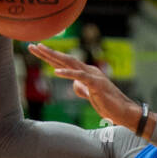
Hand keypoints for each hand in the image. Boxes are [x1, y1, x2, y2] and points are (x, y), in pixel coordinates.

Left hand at [27, 42, 142, 130]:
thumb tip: (73, 85)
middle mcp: (88, 70)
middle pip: (64, 59)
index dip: (50, 57)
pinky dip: (68, 74)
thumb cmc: (109, 105)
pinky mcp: (96, 84)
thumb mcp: (91, 96)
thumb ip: (82, 88)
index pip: (65, 63)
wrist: (124, 112)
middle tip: (32, 46)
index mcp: (86, 73)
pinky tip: (56, 72)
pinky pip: (80, 77)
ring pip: (70, 63)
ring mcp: (92, 76)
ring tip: (40, 50)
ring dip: (54, 56)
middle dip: (47, 52)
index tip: (37, 51)